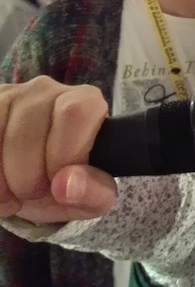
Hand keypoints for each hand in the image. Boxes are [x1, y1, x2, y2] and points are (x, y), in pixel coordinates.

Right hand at [0, 77, 116, 225]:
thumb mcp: (89, 196)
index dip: (64, 155)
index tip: (59, 182)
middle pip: (28, 133)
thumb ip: (93, 192)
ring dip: (1, 180)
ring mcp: (9, 96)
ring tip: (13, 193)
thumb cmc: (64, 182)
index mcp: (85, 102)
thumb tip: (67, 184)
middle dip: (27, 178)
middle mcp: (47, 90)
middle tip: (33, 193)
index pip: (76, 113)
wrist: (29, 182)